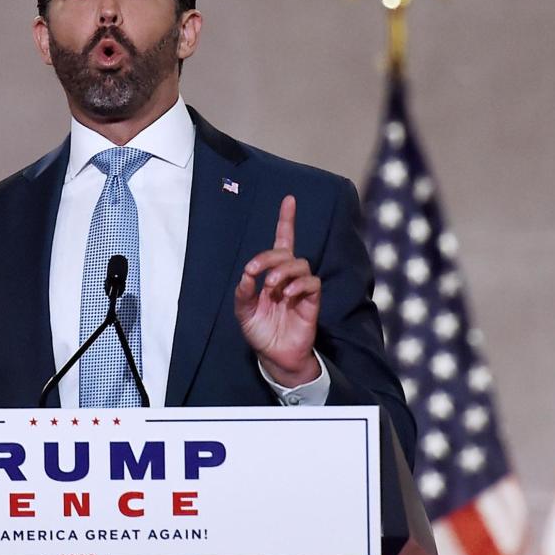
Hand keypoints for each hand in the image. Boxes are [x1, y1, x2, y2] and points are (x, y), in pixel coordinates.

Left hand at [234, 195, 321, 387]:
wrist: (275, 355)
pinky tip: (287, 295)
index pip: (282, 241)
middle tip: (256, 272)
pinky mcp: (311, 301)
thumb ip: (243, 293)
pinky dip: (299, 285)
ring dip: (284, 271)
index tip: (289, 199)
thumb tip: (246, 275)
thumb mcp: (243, 312)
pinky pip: (311, 284)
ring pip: (301, 264)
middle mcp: (288, 277)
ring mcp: (300, 288)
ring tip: (272, 287)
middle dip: (270, 257)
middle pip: (286, 252)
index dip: (286, 220)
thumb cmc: (260, 331)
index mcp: (272, 274)